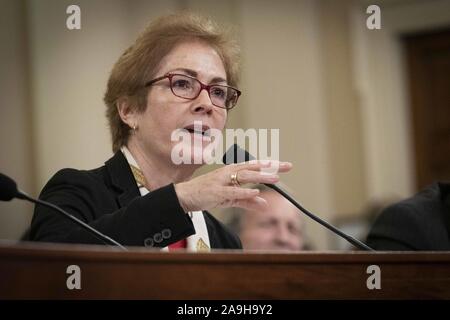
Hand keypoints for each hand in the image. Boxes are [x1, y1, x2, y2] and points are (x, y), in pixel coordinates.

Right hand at [174, 160, 291, 211]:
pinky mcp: (216, 191)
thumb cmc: (207, 194)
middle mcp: (228, 173)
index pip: (255, 166)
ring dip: (260, 177)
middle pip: (253, 168)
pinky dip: (243, 192)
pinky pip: (232, 191)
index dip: (270, 165)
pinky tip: (255, 192)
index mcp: (232, 172)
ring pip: (244, 177)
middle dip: (270, 167)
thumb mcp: (230, 199)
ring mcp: (222, 181)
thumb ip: (247, 201)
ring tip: (275, 178)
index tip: (285, 165)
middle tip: (287, 166)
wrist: (185, 196)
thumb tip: (264, 204)